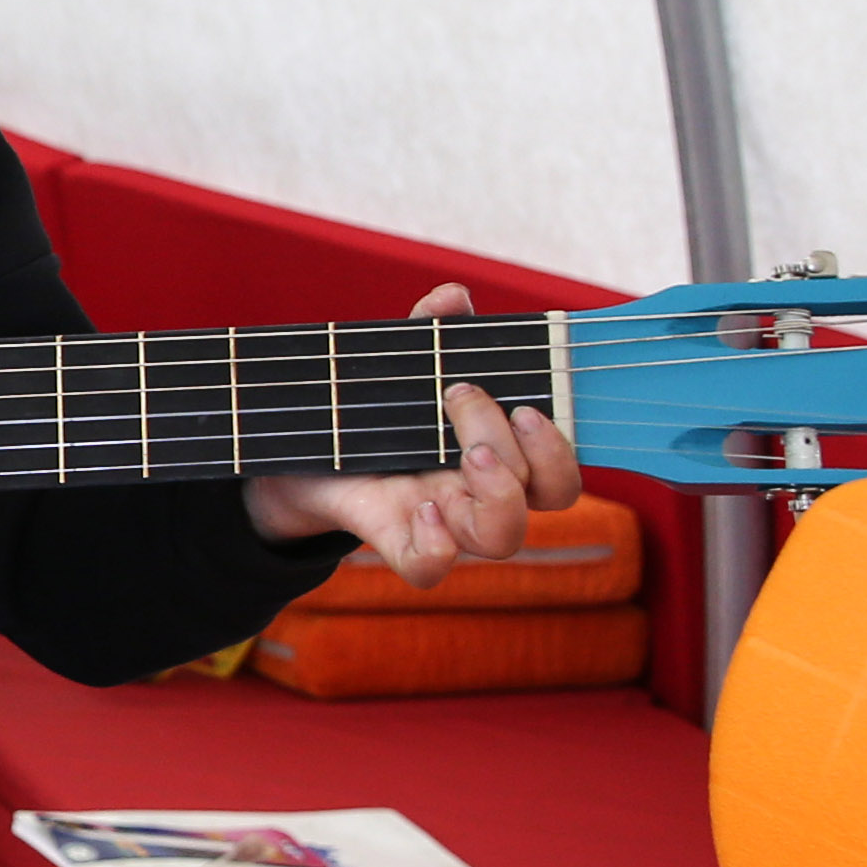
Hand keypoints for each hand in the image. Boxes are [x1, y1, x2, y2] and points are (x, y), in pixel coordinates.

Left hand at [242, 282, 585, 579]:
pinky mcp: (395, 540)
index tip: (529, 407)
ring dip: (499, 494)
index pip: (562, 474)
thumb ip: (431, 332)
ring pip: (503, 539)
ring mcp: (443, 521)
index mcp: (501, 455)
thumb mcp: (404, 364)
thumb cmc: (376, 409)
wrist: (303, 448)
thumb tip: (452, 296)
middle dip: (522, 452)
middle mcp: (482, 493)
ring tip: (463, 455)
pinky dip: (437, 546)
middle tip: (462, 401)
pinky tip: (420, 508)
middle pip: (547, 500)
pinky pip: (431, 569)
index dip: (562, 450)